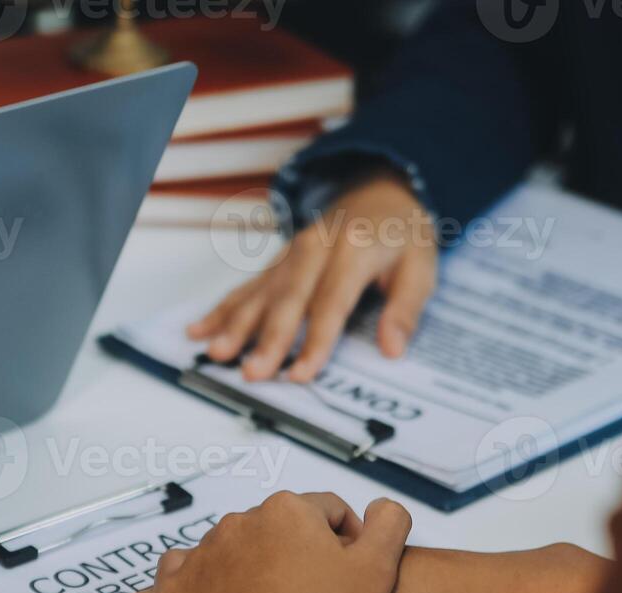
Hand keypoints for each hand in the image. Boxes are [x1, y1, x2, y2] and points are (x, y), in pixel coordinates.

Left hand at [133, 492, 412, 592]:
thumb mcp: (379, 573)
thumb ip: (388, 525)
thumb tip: (380, 509)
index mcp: (288, 511)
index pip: (327, 513)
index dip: (346, 543)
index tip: (348, 577)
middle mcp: (239, 524)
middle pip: (278, 532)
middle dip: (295, 557)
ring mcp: (201, 557)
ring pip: (235, 552)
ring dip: (252, 570)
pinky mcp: (173, 592)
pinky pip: (187, 576)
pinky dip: (204, 585)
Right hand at [189, 171, 438, 382]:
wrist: (380, 190)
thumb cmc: (402, 236)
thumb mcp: (422, 268)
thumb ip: (406, 309)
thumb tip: (392, 349)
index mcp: (354, 250)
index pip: (332, 303)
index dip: (316, 342)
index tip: (302, 374)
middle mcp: (316, 248)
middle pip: (289, 300)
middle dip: (268, 340)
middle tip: (252, 373)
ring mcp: (292, 253)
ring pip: (260, 293)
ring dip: (236, 325)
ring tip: (217, 353)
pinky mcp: (278, 261)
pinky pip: (248, 287)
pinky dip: (222, 309)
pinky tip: (199, 329)